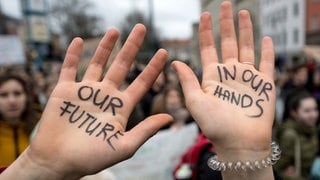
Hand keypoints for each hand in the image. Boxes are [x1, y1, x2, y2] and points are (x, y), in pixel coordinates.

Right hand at [2, 24, 171, 178]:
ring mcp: (85, 91)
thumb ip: (146, 130)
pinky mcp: (64, 91)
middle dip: (132, 47)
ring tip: (116, 30)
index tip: (164, 52)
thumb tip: (170, 118)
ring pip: (98, 63)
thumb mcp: (124, 146)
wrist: (58, 162)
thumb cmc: (91, 158)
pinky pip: (69, 68)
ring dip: (106, 46)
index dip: (153, 68)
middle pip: (122, 66)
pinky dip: (73, 54)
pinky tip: (80, 40)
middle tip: (142, 28)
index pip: (141, 83)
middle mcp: (105, 96)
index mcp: (120, 107)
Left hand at [172, 1, 274, 160]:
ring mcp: (247, 77)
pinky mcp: (264, 84)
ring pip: (246, 48)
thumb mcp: (196, 102)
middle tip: (225, 5)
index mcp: (212, 77)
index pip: (208, 48)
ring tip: (243, 13)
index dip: (206, 31)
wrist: (238, 143)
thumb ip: (187, 81)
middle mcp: (229, 73)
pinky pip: (266, 64)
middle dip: (226, 24)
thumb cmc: (215, 126)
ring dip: (245, 31)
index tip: (204, 15)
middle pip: (227, 43)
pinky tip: (265, 38)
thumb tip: (174, 61)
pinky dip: (267, 51)